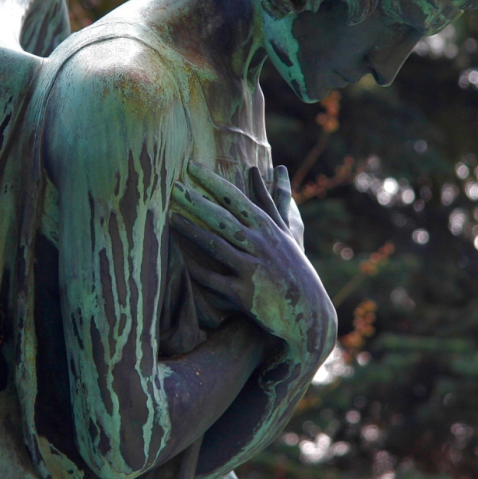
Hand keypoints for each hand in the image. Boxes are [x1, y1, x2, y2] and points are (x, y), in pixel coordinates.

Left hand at [170, 162, 334, 354]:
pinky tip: (179, 260)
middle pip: (223, 218)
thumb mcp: (284, 230)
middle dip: (196, 201)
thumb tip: (255, 168)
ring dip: (192, 231)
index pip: (235, 198)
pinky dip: (197, 270)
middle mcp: (260, 245)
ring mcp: (253, 269)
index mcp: (268, 227)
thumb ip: (268, 199)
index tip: (191, 165)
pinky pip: (214, 280)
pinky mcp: (245, 294)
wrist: (307, 313)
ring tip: (170, 218)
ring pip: (217, 246)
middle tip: (172, 186)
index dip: (212, 181)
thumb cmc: (292, 266)